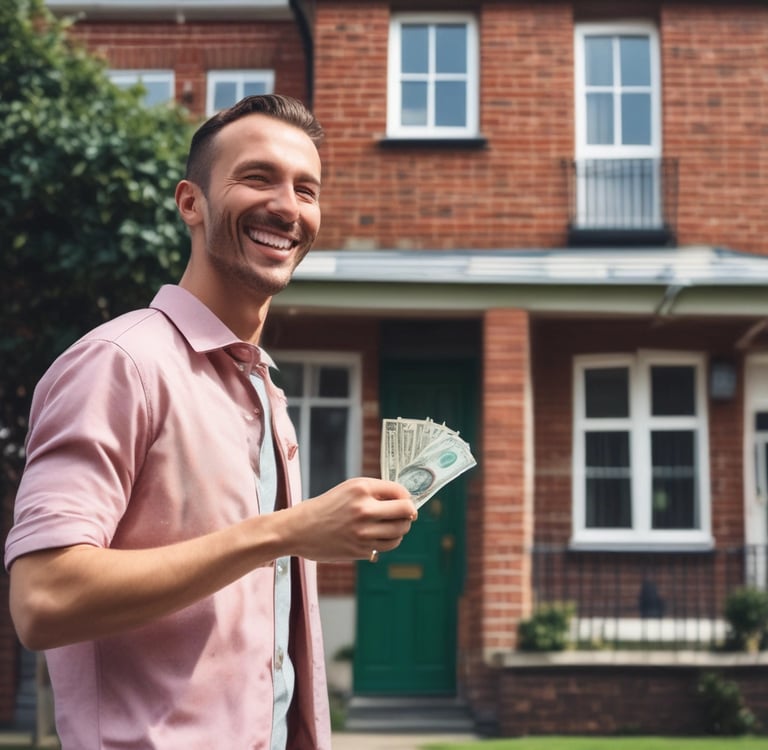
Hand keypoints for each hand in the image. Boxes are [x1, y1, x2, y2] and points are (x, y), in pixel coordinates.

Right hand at [282, 477, 416, 561]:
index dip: (407, 497)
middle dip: (409, 513)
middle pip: (406, 511)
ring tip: (393, 526)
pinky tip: (382, 537)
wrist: (299, 529)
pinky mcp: (361, 549)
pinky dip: (391, 541)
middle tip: (406, 515)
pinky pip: (389, 545)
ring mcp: (363, 531)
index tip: (405, 501)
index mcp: (361, 488)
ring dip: (401, 529)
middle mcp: (364, 509)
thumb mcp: (349, 489)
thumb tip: (405, 501)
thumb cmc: (326, 507)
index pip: (400, 492)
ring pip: (400, 531)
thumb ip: (375, 492)